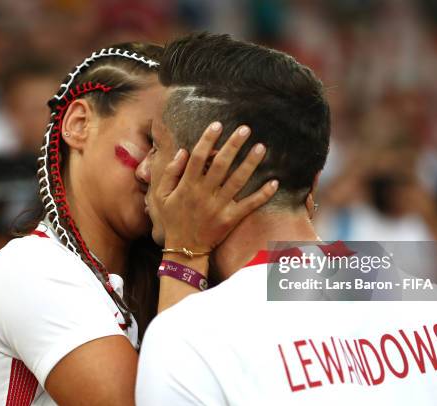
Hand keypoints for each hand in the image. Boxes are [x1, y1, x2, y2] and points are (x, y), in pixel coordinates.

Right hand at [152, 122, 278, 252]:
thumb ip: (170, 173)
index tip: (218, 125)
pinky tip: (274, 182)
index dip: (208, 139)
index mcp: (188, 186)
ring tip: (261, 147)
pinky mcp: (230, 219)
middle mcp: (204, 194)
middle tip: (246, 129)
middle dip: (233, 145)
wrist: (184, 250)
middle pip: (221, 164)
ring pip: (237, 181)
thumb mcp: (161, 196)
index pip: (199, 157)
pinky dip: (262, 194)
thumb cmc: (172, 219)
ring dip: (250, 163)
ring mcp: (219, 207)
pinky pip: (249, 205)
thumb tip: (183, 151)